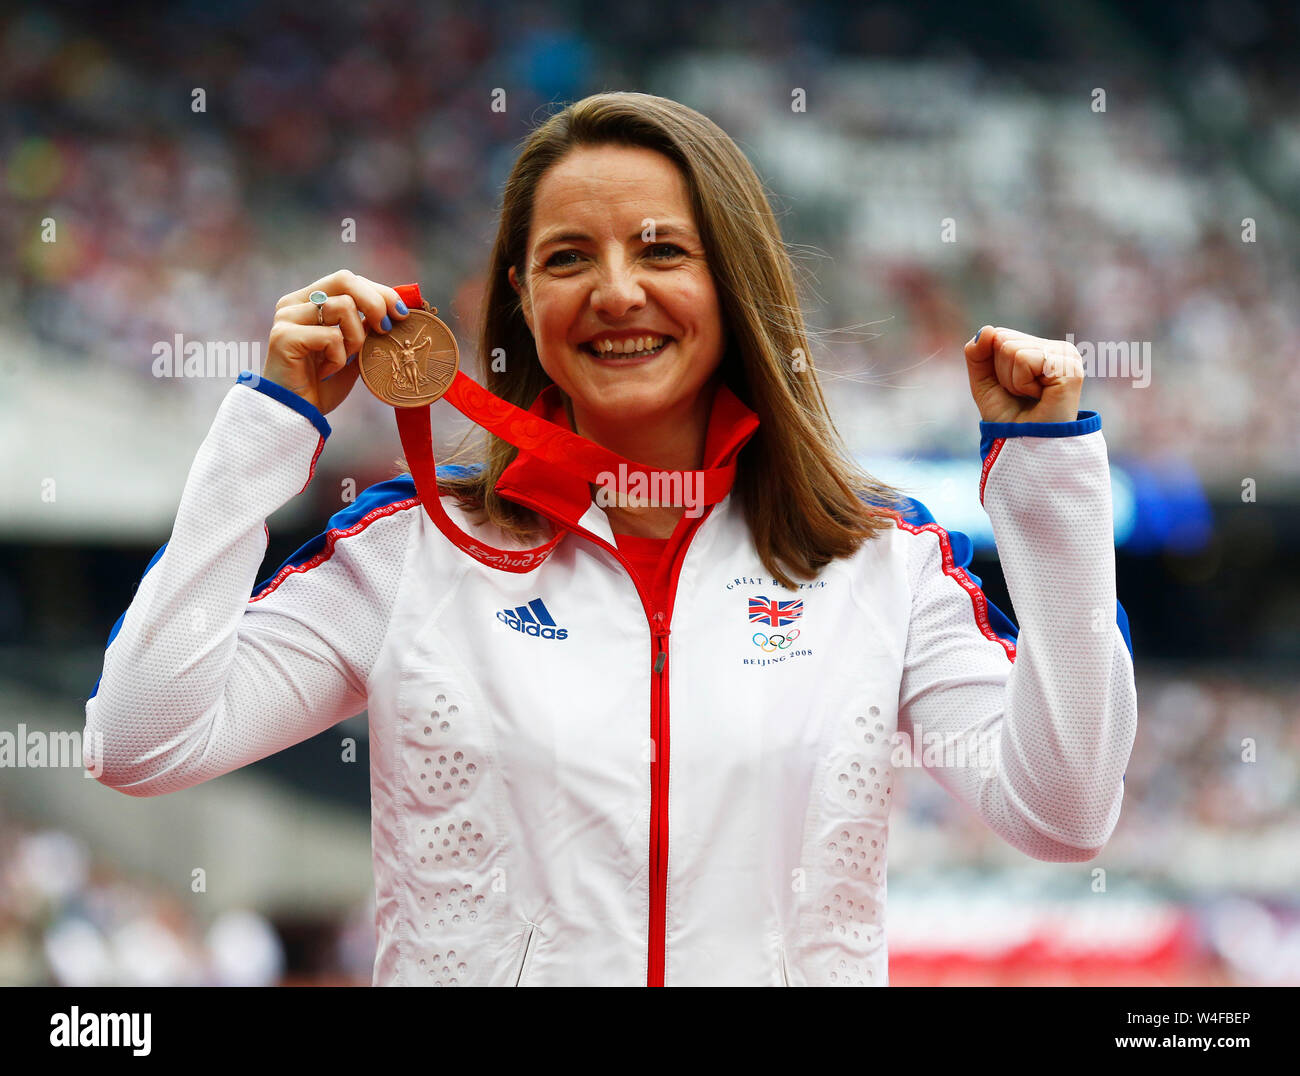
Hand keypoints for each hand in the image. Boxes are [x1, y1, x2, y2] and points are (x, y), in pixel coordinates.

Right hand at [264, 269, 409, 414]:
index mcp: (308, 301)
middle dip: (375, 303)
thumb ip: (365, 327)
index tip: (402, 313)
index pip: (348, 280)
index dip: (379, 292)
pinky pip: (331, 336)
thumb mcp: (352, 350)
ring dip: (356, 340)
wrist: (296, 414)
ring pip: (343, 308)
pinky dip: (339, 358)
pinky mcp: (284, 336)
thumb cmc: (323, 384)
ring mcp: (287, 317)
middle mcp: (294, 303)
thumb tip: (395, 310)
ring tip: (343, 361)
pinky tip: (326, 372)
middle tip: (386, 330)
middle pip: (345, 280)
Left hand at [963, 325, 1084, 423]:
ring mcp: (1066, 356)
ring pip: (1011, 348)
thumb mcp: (984, 382)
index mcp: (1041, 348)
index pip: (999, 335)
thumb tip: (986, 330)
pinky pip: (1024, 359)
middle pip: (1003, 339)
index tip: (1011, 388)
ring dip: (1011, 380)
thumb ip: (977, 353)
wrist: (1025, 446)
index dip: (993, 366)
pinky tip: (1039, 396)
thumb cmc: (1009, 417)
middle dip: (1001, 372)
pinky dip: (1021, 383)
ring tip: (1030, 396)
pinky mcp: (1069, 368)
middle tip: (1020, 394)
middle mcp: (1057, 348)